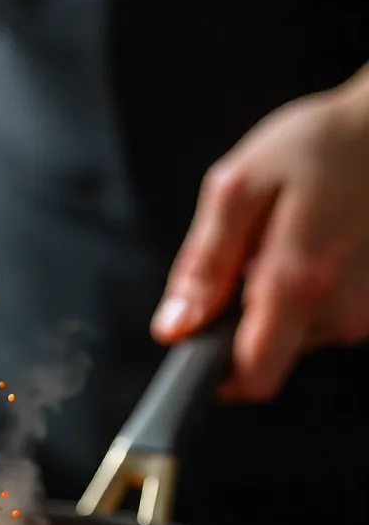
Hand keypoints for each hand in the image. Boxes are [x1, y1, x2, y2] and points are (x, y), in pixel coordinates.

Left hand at [151, 68, 368, 399]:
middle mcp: (339, 311)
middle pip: (269, 358)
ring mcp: (364, 312)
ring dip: (279, 303)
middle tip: (251, 257)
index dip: (216, 376)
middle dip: (245, 320)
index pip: (253, 379)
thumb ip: (202, 265)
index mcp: (298, 284)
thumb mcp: (239, 189)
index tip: (200, 347)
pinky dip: (309, 292)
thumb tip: (174, 327)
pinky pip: (324, 318)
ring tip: (289, 242)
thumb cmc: (321, 145)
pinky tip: (317, 246)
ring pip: (296, 338)